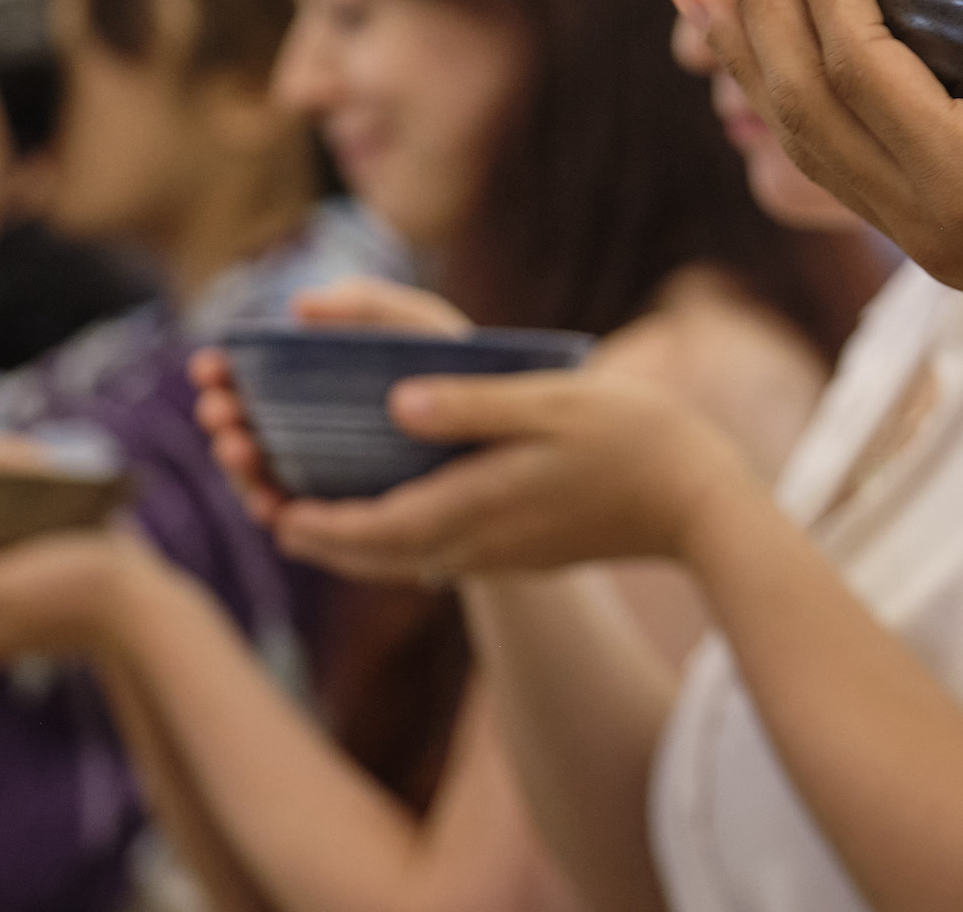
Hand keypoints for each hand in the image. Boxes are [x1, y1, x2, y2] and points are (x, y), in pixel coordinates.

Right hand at [191, 278, 473, 523]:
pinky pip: (305, 522)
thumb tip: (300, 306)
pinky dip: (283, 514)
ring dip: (242, 465)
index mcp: (315, 380)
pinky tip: (275, 505)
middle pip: (247, 427)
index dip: (223, 372)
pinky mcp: (351, 513)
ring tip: (239, 447)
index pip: (252, 378)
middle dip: (223, 419)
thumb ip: (366, 304)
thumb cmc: (458, 366)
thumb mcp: (417, 325)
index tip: (208, 366)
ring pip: (265, 476)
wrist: (516, 429)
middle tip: (219, 411)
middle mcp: (310, 429)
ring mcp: (325, 473)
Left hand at [269, 358, 750, 582]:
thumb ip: (471, 406)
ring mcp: (498, 554)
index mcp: (470, 509)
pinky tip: (392, 503)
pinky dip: (392, 534)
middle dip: (310, 528)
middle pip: (370, 555)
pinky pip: (434, 551)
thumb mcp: (549, 405)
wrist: (699, 501)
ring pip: (400, 558)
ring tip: (309, 505)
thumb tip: (395, 404)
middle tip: (263, 499)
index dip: (307, 522)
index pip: (364, 532)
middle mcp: (473, 545)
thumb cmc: (631, 440)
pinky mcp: (520, 551)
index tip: (263, 503)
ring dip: (348, 535)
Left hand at [671, 0, 962, 388]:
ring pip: (804, 145)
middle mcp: (930, 226)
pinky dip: (793, 100)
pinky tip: (778, 59)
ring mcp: (926, 245)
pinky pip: (835, 167)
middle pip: (803, 107)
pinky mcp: (938, 246)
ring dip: (754, 56)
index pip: (859, 70)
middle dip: (762, 2)